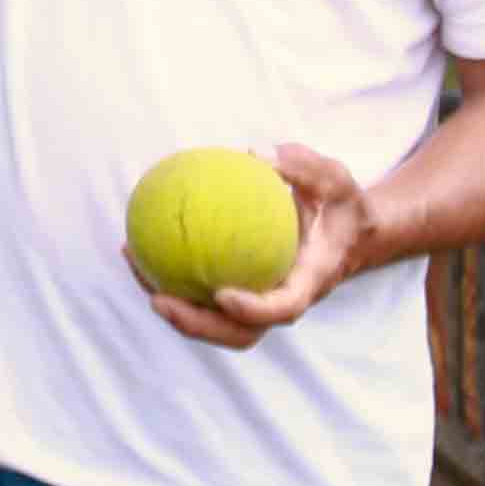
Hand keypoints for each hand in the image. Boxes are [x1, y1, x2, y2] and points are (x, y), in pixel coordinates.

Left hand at [131, 142, 377, 349]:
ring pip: (215, 323)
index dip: (253, 310)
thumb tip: (256, 153)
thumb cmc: (340, 205)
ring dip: (173, 306)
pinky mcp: (242, 293)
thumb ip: (303, 166)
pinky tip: (139, 246)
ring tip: (135, 268)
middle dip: (197, 325)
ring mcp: (261, 304)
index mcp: (309, 283)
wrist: (349, 235)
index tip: (221, 294)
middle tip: (159, 300)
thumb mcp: (336, 180)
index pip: (283, 308)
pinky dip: (171, 279)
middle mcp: (282, 302)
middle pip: (239, 333)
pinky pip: (204, 297)